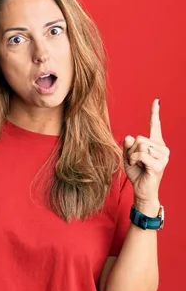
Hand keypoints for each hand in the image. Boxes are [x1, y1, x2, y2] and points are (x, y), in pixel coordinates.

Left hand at [123, 99, 169, 213]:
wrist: (142, 190)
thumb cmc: (136, 173)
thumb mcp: (128, 156)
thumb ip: (127, 145)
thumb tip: (129, 136)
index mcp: (155, 143)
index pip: (155, 125)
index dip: (155, 112)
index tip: (156, 100)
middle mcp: (162, 148)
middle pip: (139, 137)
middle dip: (131, 149)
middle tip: (135, 161)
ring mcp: (163, 156)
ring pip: (139, 145)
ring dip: (132, 156)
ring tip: (138, 165)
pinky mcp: (159, 164)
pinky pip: (140, 154)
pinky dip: (133, 159)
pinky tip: (138, 166)